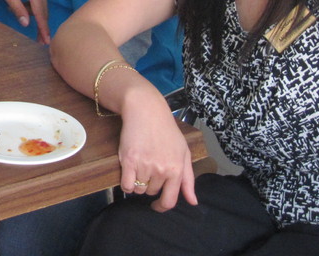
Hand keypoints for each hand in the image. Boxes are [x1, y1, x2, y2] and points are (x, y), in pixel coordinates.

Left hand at [0, 0, 48, 43]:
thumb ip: (17, 8)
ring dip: (33, 14)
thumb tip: (26, 24)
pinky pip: (38, 0)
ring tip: (17, 13)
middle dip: (41, 25)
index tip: (46, 40)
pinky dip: (31, 7)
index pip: (40, 13)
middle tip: (39, 40)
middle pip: (43, 11)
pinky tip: (20, 6)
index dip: (43, 28)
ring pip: (40, 6)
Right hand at [117, 93, 197, 211]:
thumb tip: (193, 202)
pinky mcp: (128, 161)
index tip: (157, 206)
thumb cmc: (167, 131)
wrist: (146, 111)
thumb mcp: (184, 153)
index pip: (169, 201)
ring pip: (138, 189)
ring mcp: (144, 166)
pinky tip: (128, 174)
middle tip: (149, 170)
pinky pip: (126, 185)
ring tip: (139, 168)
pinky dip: (126, 184)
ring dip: (138, 183)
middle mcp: (161, 170)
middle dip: (150, 186)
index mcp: (176, 170)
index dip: (162, 207)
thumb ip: (188, 180)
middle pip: (152, 192)